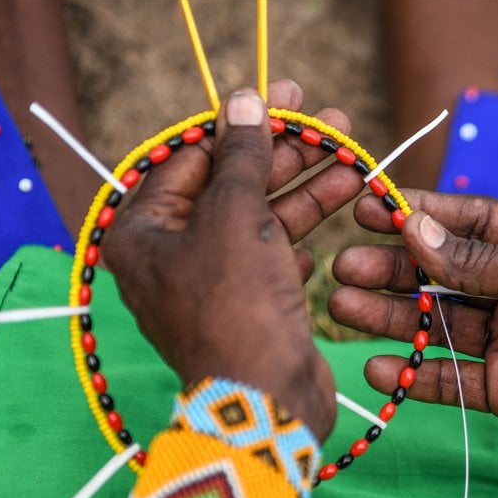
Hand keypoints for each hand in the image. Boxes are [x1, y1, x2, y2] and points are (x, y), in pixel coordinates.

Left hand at [103, 83, 355, 440]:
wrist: (265, 400)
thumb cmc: (236, 305)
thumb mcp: (236, 215)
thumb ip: (240, 156)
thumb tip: (243, 100)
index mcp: (142, 233)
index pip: (191, 158)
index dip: (241, 124)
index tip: (286, 97)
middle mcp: (171, 257)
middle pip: (231, 186)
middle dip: (284, 154)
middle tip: (333, 123)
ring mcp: (213, 285)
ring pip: (260, 221)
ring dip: (308, 190)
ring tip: (355, 161)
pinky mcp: (251, 308)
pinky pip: (274, 258)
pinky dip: (303, 238)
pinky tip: (335, 220)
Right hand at [330, 192, 497, 497]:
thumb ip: (483, 260)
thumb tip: (415, 229)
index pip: (480, 224)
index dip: (427, 215)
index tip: (373, 208)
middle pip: (451, 273)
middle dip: (397, 268)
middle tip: (345, 266)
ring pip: (443, 323)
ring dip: (393, 316)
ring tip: (342, 307)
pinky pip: (450, 376)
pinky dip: (412, 373)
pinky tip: (376, 366)